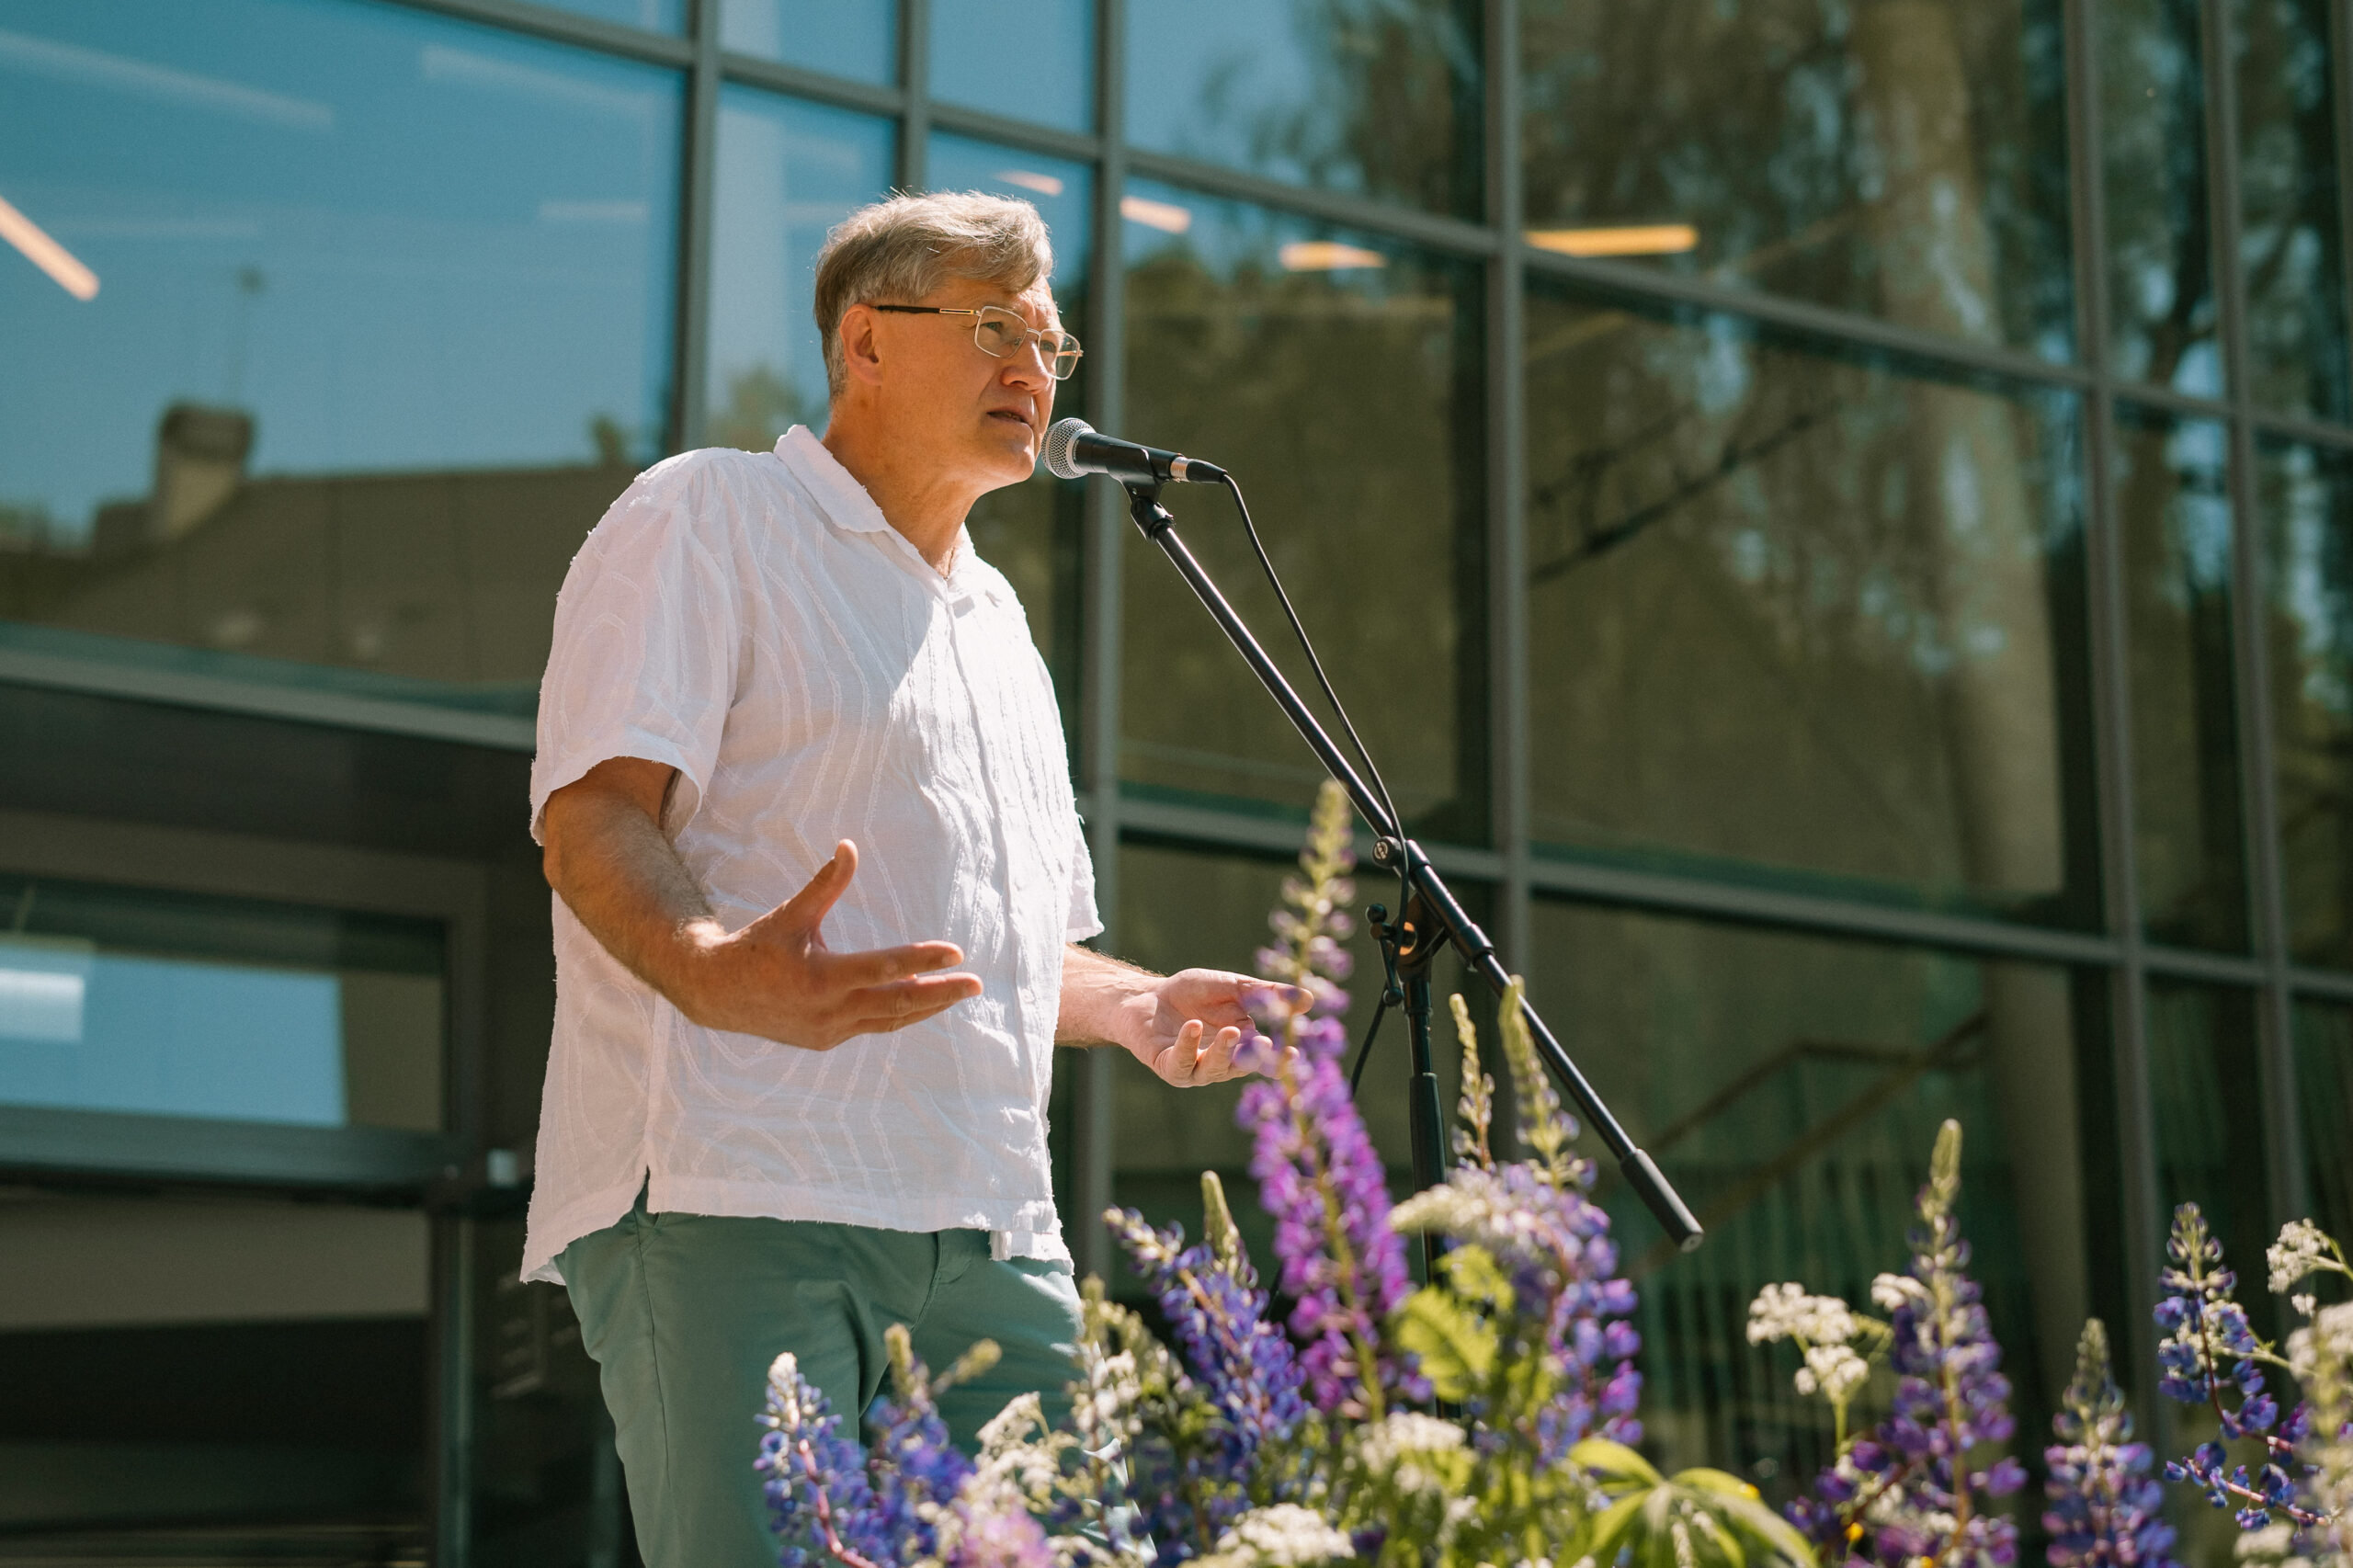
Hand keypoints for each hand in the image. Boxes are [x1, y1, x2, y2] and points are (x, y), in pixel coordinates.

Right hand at [681, 840, 982, 1049]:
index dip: (922, 960)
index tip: (956, 953)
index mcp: (820, 977)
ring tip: (957, 995)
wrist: (717, 994)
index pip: (884, 968)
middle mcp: (828, 1010)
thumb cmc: (759, 945)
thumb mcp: (792, 914)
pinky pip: (872, 1027)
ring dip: (926, 1008)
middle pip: (898, 1003)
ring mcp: (828, 1031)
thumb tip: (849, 845)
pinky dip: (897, 1014)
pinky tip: (919, 1002)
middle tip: (976, 985)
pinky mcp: (825, 1040)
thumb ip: (826, 884)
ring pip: (889, 1021)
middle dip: (941, 994)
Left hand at [1112, 969, 1307, 1086]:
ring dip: (1223, 1052)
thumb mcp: (1235, 988)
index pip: (1265, 1058)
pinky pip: (1182, 1063)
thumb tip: (1309, 999)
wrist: (1148, 996)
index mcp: (1241, 1045)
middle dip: (1252, 1058)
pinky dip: (1189, 1046)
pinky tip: (1193, 1026)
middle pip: (1242, 1067)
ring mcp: (1195, 1068)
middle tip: (1262, 1043)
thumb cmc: (1192, 994)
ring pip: (1214, 1069)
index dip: (1279, 1059)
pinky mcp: (1169, 1067)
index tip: (1292, 1052)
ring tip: (1230, 1031)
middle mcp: (1221, 1062)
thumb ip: (1267, 995)